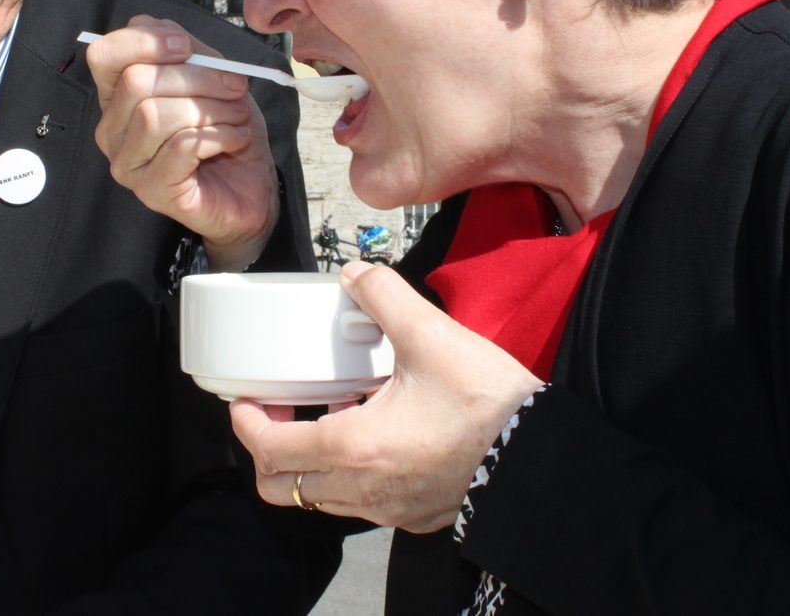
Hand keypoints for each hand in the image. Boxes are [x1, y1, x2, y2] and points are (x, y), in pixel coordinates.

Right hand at [85, 16, 279, 268]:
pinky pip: (180, 146)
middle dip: (196, 77)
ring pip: (155, 115)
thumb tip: (172, 36)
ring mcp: (127, 164)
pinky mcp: (151, 191)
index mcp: (118, 96)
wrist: (251, 188)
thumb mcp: (211, 78)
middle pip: (136, 82)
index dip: (144, 42)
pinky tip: (235, 138)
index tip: (187, 47)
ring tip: (237, 116)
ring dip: (210, 108)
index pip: (104, 55)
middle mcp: (112, 130)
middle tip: (235, 86)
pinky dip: (217, 135)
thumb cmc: (227, 130)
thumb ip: (187, 51)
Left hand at [231, 261, 543, 532]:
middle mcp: (362, 488)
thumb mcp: (432, 337)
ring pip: (319, 500)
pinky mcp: (413, 514)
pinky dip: (347, 476)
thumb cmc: (491, 407)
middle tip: (277, 412)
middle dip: (267, 451)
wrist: (544, 457)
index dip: (246, 422)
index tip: (245, 400)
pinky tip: (372, 436)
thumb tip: (357, 275)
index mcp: (354, 446)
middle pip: (281, 488)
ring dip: (308, 464)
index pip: (270, 448)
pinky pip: (359, 505)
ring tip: (327, 418)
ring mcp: (388, 508)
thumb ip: (386, 297)